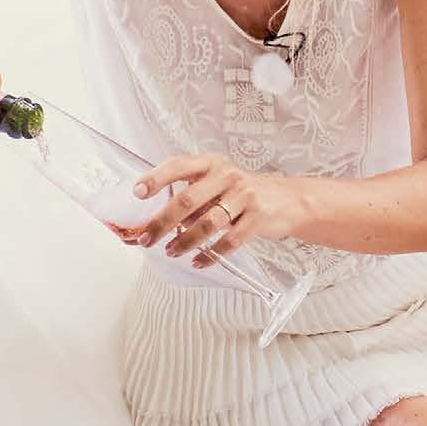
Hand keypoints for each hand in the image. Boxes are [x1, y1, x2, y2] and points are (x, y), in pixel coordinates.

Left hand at [128, 153, 307, 267]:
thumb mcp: (217, 185)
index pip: (179, 165)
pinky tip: (199, 261)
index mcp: (211, 164)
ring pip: (208, 223)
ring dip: (185, 241)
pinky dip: (211, 254)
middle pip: (188, 200)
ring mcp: (245, 196)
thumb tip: (157, 220)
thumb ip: (192, 197)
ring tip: (171, 251)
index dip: (157, 178)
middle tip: (147, 238)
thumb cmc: (243, 193)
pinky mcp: (259, 217)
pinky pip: (230, 240)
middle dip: (163, 222)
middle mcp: (227, 176)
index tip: (138, 192)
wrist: (288, 200)